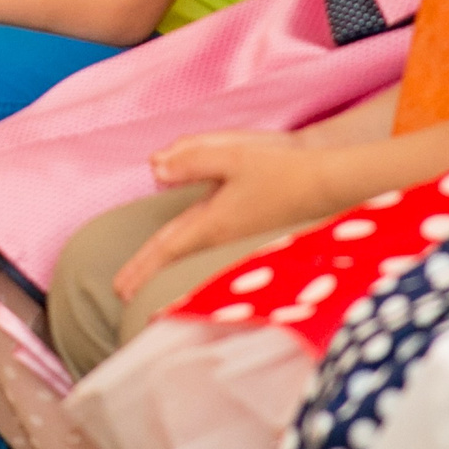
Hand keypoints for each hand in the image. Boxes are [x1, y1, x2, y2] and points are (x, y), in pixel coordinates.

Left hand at [111, 132, 338, 299]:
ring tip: (144, 269)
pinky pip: (206, 236)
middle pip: (174, 252)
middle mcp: (221, 234)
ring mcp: (236, 232)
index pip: (167, 248)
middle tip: (121, 291)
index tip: (120, 289)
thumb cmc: (282, 170)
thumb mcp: (233, 157)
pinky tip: (186, 241)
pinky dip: (187, 245)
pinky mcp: (247, 224)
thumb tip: (153, 168)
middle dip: (146, 270)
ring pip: (190, 242)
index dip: (141, 267)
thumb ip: (191, 160)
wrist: (328, 184)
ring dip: (164, 256)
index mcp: (213, 222)